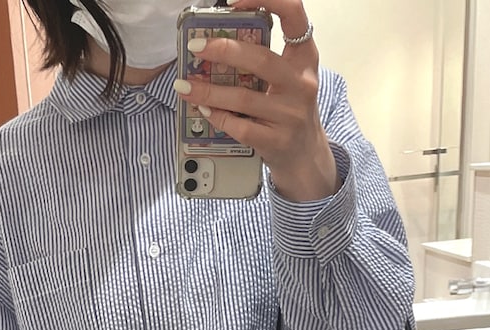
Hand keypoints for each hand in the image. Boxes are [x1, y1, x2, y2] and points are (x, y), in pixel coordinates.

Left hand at [176, 0, 338, 201]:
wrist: (305, 155)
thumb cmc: (288, 109)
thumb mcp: (286, 78)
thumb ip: (262, 58)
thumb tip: (215, 41)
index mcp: (304, 57)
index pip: (293, 14)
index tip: (232, 2)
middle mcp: (302, 83)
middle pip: (260, 59)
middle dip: (223, 50)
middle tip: (196, 47)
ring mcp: (290, 115)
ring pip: (243, 97)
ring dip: (208, 90)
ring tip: (184, 85)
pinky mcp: (277, 141)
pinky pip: (239, 127)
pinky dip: (217, 117)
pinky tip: (203, 109)